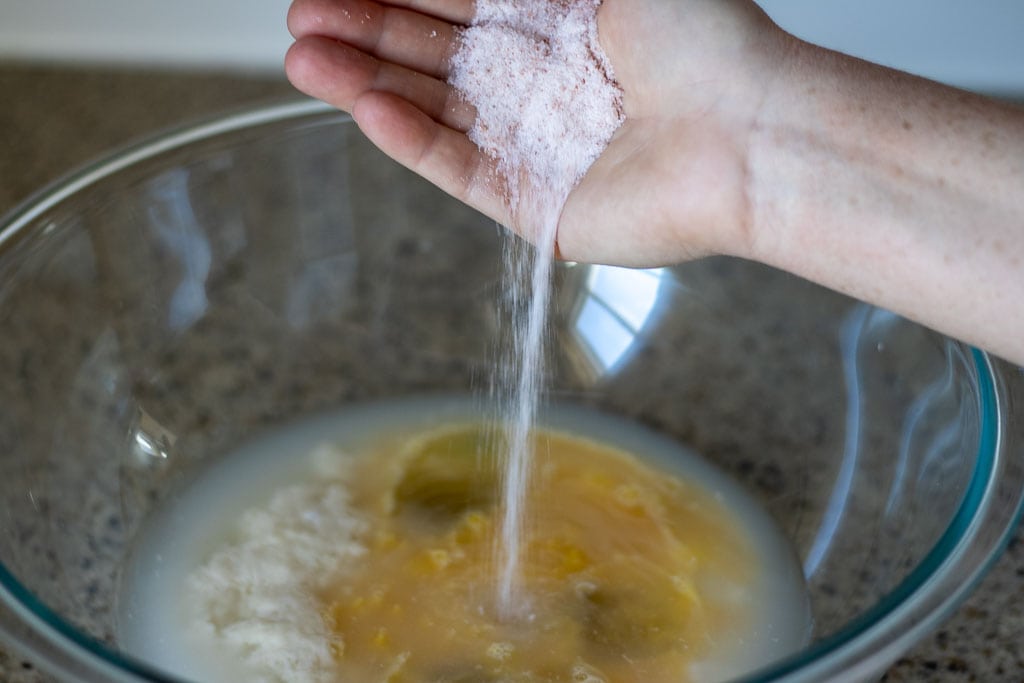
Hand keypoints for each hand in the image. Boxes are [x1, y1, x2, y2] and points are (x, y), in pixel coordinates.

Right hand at [285, 0, 785, 265]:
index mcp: (557, 28)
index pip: (456, 6)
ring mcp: (532, 148)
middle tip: (302, 23)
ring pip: (433, 111)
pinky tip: (368, 108)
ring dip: (368, 85)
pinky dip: (412, 141)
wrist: (749, 132)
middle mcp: (540, 87)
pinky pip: (459, 169)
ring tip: (305, 62)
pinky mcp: (533, 205)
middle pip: (432, 57)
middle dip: (364, 36)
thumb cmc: (705, 42)